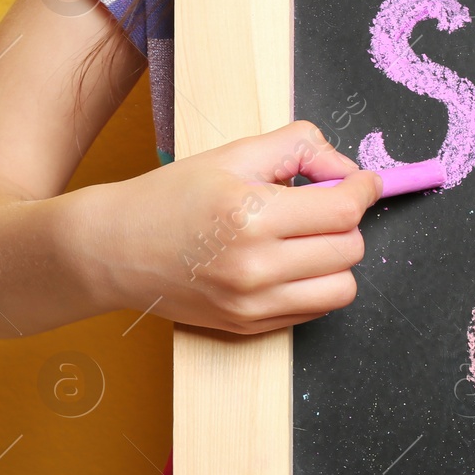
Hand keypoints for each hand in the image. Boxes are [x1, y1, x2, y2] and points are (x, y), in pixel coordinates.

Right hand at [70, 121, 380, 333]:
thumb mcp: (235, 154)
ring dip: (336, 259)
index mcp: (251, 216)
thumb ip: (301, 147)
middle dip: (346, 222)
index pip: (344, 209)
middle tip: (321, 205)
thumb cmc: (171, 197)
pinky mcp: (250, 326)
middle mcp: (255, 267)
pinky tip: (285, 262)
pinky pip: (316, 310)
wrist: (111, 249)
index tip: (363, 181)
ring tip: (305, 238)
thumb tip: (348, 169)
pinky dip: (314, 285)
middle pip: (350, 249)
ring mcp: (253, 304)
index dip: (363, 189)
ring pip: (343, 288)